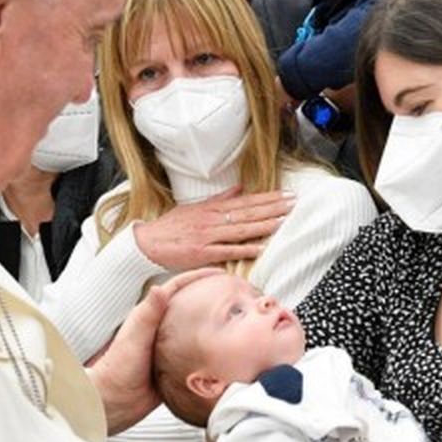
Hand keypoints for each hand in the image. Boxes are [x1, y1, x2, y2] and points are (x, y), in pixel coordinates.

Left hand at [89, 267, 223, 433]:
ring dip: (213, 322)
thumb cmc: (117, 370)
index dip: (198, 276)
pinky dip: (210, 348)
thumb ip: (147, 314)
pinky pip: (196, 352)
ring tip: (236, 318)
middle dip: (211, 296)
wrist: (114, 402)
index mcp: (150, 315)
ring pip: (196, 328)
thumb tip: (159, 288)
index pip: (178, 287)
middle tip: (234, 293)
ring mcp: (168, 346)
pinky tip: (226, 351)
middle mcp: (160, 327)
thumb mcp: (134, 338)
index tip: (219, 273)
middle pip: (190, 305)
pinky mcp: (174, 365)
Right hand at [133, 187, 294, 270]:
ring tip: (284, 221)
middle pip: (248, 213)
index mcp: (212, 209)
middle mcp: (212, 220)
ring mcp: (208, 236)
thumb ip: (218, 200)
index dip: (267, 198)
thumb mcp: (194, 208)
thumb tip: (239, 189)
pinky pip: (226, 250)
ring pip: (241, 229)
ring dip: (264, 225)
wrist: (146, 243)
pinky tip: (260, 247)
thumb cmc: (170, 228)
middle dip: (273, 208)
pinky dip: (244, 248)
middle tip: (294, 204)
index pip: (246, 202)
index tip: (286, 195)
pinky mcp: (202, 253)